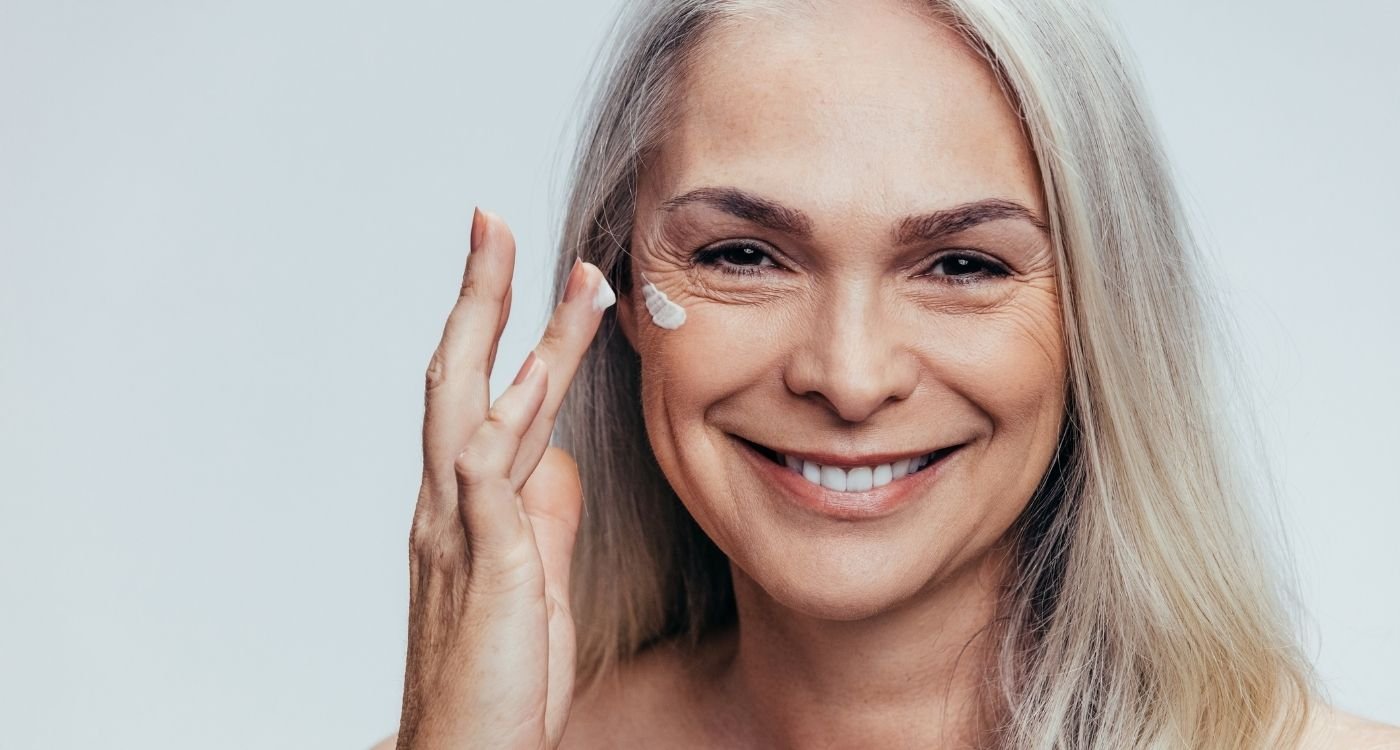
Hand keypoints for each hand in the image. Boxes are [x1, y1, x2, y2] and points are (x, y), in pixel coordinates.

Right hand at [394, 207, 611, 748]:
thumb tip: (556, 459)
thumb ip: (540, 517)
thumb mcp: (533, 582)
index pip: (484, 393)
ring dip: (518, 338)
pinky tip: (531, 378)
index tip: (531, 263)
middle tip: (495, 221)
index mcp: (467, 505)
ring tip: (558, 275)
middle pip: (460, 378)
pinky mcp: (482, 574)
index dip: (505, 325)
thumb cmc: (498, 679)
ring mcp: (459, 536)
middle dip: (482, 295)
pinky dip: (505, 426)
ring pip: (477, 413)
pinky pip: (488, 486)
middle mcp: (449, 507)